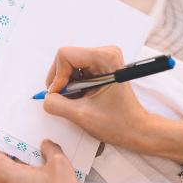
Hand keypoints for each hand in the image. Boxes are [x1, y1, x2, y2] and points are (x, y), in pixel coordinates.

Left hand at [0, 101, 100, 182]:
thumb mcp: (60, 165)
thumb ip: (50, 148)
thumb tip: (44, 145)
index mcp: (3, 173)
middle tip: (2, 116)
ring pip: (0, 163)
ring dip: (9, 149)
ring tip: (24, 137)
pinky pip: (7, 173)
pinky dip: (15, 161)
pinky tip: (31, 157)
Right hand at [43, 46, 182, 180]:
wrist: (136, 129)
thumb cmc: (118, 123)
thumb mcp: (82, 116)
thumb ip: (57, 105)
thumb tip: (45, 97)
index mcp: (105, 58)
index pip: (65, 56)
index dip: (57, 77)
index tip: (58, 95)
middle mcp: (105, 53)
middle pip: (66, 59)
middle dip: (61, 82)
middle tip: (64, 100)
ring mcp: (103, 60)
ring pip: (69, 67)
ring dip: (67, 86)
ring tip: (77, 102)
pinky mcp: (101, 68)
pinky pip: (76, 72)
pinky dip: (72, 87)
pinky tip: (80, 99)